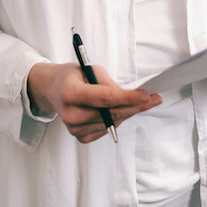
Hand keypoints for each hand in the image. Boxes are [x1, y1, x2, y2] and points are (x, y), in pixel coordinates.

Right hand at [27, 62, 160, 143]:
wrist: (51, 89)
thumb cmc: (72, 76)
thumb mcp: (89, 70)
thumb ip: (108, 84)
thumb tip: (132, 97)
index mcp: (70, 93)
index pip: (105, 98)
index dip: (128, 98)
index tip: (146, 95)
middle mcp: (70, 114)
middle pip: (111, 113)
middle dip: (135, 107)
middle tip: (154, 99)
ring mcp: (73, 128)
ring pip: (111, 123)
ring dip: (126, 113)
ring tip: (134, 102)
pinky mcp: (78, 136)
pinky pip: (105, 130)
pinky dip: (115, 120)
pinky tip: (115, 110)